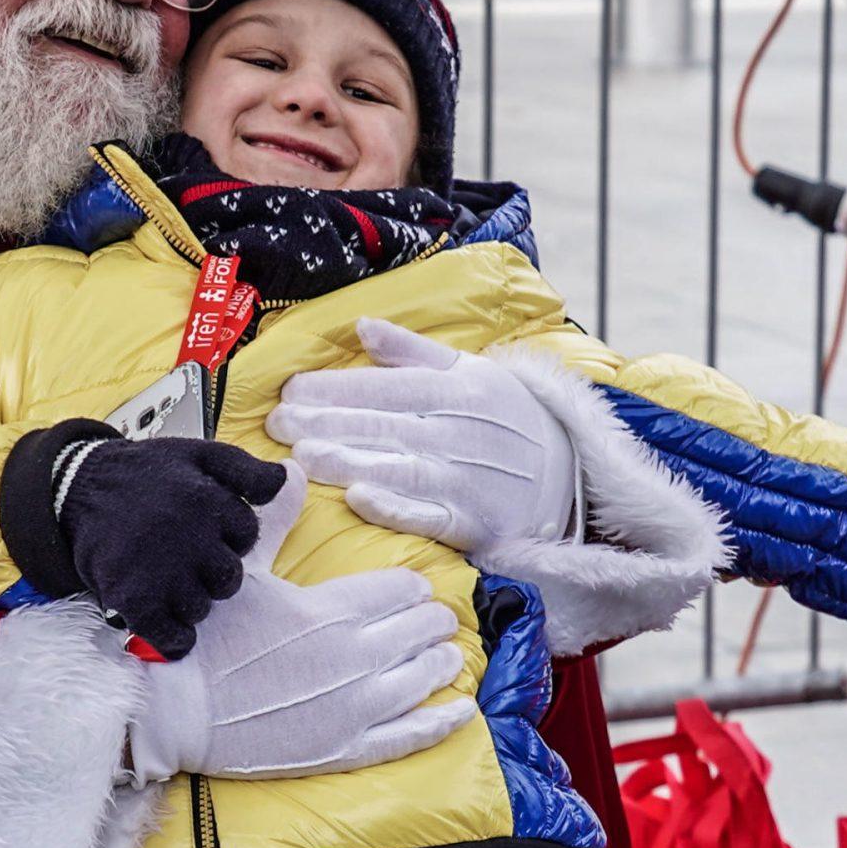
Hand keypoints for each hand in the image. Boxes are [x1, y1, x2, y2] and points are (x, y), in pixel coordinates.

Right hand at [58, 435, 284, 658]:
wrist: (76, 487)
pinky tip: (170, 629)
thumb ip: (244, 469)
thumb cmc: (142, 473)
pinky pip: (169, 635)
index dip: (232, 536)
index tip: (211, 534)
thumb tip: (283, 482)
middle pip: (229, 579)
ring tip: (171, 586)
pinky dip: (174, 639)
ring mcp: (158, 570)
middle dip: (216, 574)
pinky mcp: (132, 597)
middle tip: (190, 564)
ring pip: (201, 609)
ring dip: (192, 604)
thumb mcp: (197, 454)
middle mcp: (185, 536)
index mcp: (205, 499)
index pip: (248, 535)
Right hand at [129, 466, 475, 785]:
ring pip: (423, 677)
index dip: (411, 587)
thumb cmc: (203, 637)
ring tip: (447, 655)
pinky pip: (410, 736)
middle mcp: (355, 657)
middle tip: (434, 619)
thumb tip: (292, 471)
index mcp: (333, 609)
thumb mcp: (242, 571)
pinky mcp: (344, 748)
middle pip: (420, 630)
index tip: (412, 589)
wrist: (170, 707)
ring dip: (442, 662)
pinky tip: (461, 708)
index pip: (401, 590)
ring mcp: (353, 707)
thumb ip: (276, 522)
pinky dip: (441, 721)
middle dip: (432, 620)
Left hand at [268, 318, 575, 552]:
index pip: (384, 386)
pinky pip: (428, 516)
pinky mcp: (471, 522)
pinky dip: (394, 507)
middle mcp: (456, 431)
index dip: (335, 388)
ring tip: (301, 457)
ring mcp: (464, 478)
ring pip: (397, 467)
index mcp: (453, 389)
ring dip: (348, 461)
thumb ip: (412, 351)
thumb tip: (362, 325)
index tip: (289, 391)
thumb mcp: (471, 372)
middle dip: (326, 423)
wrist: (569, 476)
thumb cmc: (508, 418)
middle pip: (383, 425)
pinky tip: (358, 498)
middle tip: (276, 425)